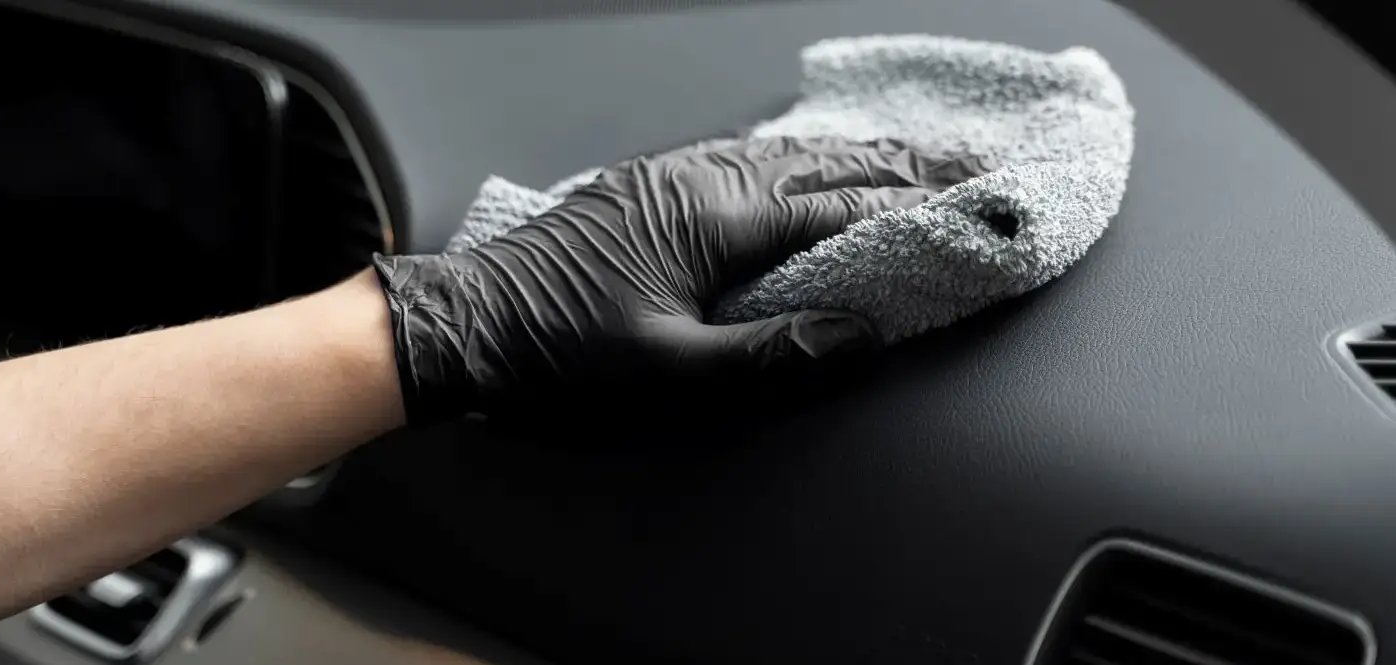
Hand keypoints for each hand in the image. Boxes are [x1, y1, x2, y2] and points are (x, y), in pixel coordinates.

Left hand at [374, 138, 943, 424]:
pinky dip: (800, 157)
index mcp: (713, 219)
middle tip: (971, 166)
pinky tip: (812, 162)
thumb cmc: (557, 351)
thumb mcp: (667, 371)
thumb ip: (767, 353)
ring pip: (786, 153)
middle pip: (823, 165)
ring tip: (913, 159)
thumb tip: (857, 336)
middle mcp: (700, 180)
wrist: (469, 321)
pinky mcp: (651, 184)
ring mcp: (673, 174)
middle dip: (902, 167)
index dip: (911, 206)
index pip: (836, 208)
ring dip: (855, 157)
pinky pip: (746, 156)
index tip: (973, 202)